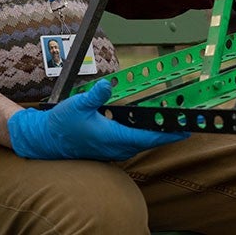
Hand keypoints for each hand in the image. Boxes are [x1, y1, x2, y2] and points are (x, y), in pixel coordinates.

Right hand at [7, 80, 188, 160]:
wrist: (47, 141)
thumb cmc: (62, 124)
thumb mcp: (77, 105)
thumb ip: (95, 96)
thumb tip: (106, 85)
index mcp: (113, 138)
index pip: (148, 137)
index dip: (168, 133)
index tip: (185, 129)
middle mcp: (117, 148)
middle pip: (150, 141)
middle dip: (168, 132)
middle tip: (187, 122)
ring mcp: (114, 150)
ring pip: (142, 143)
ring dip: (157, 134)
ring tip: (173, 122)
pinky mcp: (110, 149)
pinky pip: (133, 143)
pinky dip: (144, 135)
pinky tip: (148, 124)